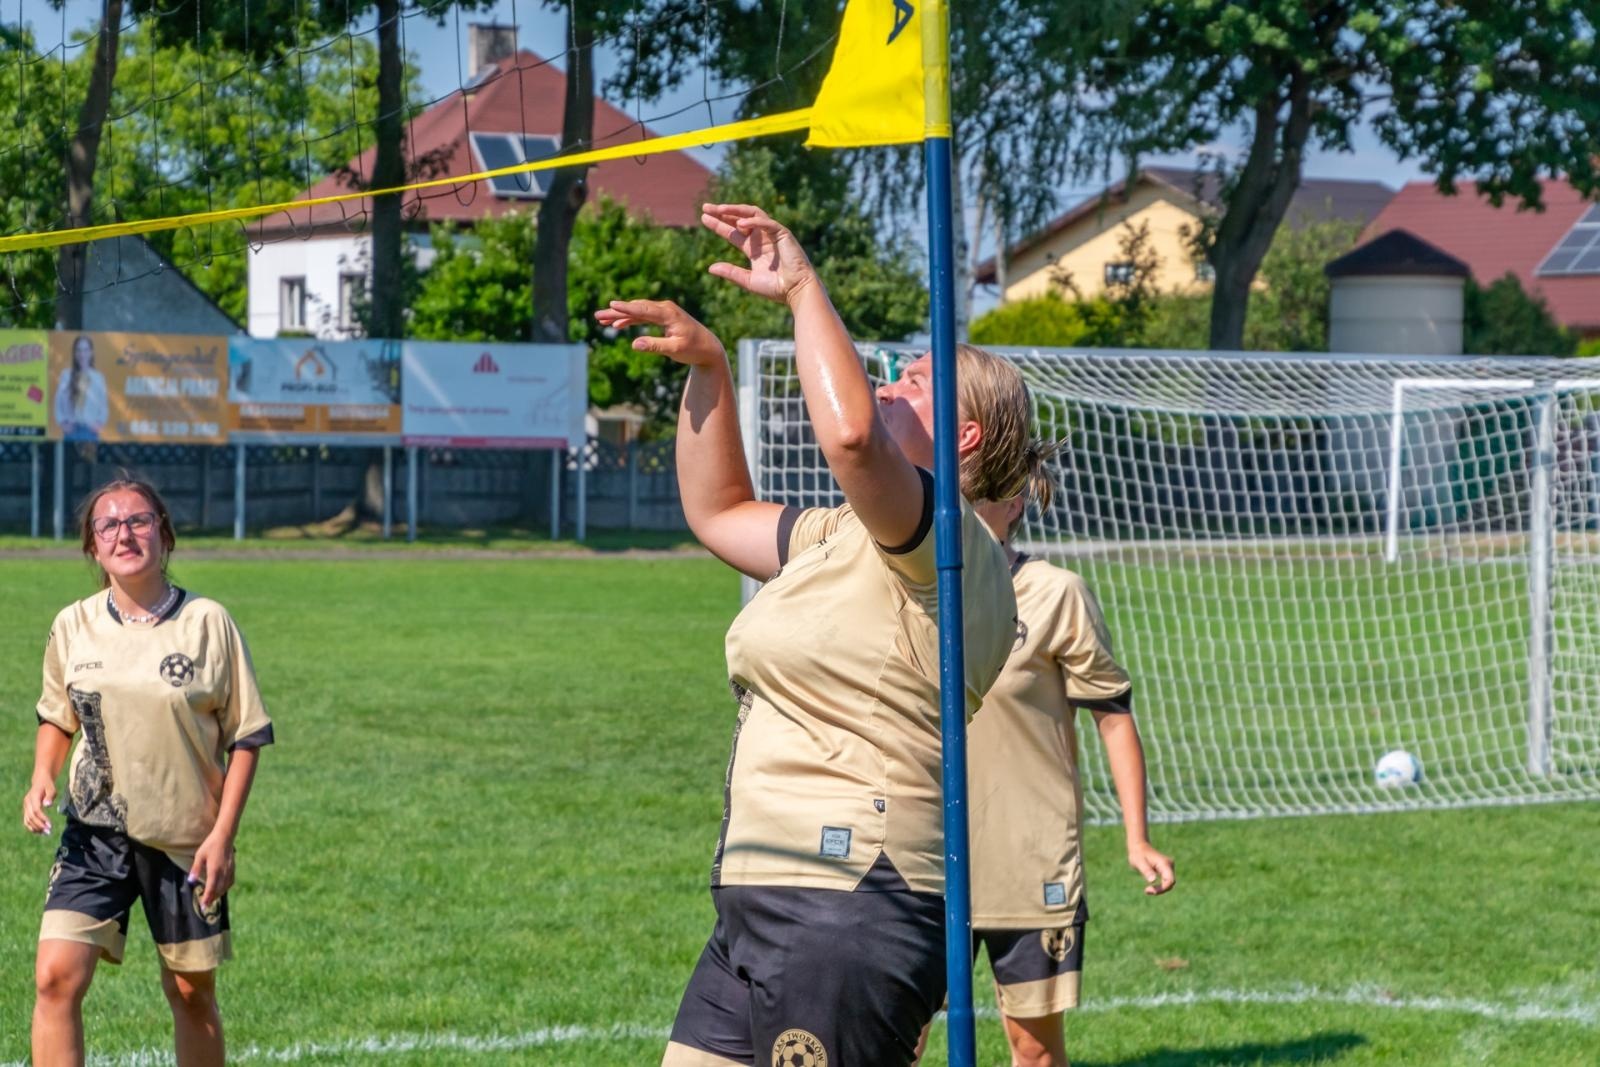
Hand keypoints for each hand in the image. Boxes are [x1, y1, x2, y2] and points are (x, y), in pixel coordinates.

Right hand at [22, 778, 54, 834]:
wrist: (40, 781)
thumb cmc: (48, 785)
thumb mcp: (51, 788)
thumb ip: (50, 796)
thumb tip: (48, 805)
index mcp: (33, 797)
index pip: (36, 811)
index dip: (42, 819)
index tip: (50, 825)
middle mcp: (27, 802)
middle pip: (31, 817)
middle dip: (39, 825)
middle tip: (49, 832)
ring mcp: (25, 806)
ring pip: (27, 820)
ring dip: (35, 828)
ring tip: (45, 833)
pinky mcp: (26, 810)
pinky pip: (26, 820)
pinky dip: (32, 827)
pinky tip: (40, 831)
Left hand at [189, 832, 235, 910]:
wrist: (225, 837)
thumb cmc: (210, 845)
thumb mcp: (199, 856)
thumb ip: (196, 869)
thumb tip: (191, 881)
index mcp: (214, 870)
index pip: (211, 888)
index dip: (207, 898)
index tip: (203, 907)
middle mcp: (223, 872)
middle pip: (219, 890)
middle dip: (212, 898)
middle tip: (205, 905)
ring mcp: (229, 870)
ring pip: (225, 887)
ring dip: (219, 894)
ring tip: (212, 898)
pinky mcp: (232, 868)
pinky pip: (230, 881)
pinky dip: (226, 887)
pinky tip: (222, 888)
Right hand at [594, 299, 725, 367]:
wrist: (709, 348)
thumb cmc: (694, 349)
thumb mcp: (675, 350)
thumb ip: (655, 346)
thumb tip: (634, 344)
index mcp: (669, 314)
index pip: (643, 310)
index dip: (626, 309)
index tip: (611, 305)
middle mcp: (665, 309)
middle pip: (636, 308)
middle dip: (617, 311)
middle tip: (598, 315)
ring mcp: (664, 312)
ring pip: (638, 311)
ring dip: (620, 315)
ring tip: (602, 319)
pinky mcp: (663, 317)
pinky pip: (643, 316)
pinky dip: (630, 319)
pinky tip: (618, 325)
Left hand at [700, 203, 818, 305]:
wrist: (797, 291)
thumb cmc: (776, 288)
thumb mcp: (748, 281)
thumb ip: (731, 273)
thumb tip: (710, 268)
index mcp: (754, 248)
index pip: (733, 232)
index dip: (719, 225)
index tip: (703, 217)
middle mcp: (762, 238)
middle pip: (739, 219)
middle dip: (723, 212)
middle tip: (706, 207)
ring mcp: (772, 234)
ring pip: (752, 214)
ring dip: (735, 210)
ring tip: (719, 209)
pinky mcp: (783, 233)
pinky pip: (766, 222)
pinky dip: (753, 222)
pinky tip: (740, 225)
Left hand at [1128, 840, 1174, 894]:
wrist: (1139, 847)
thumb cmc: (1138, 854)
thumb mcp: (1139, 862)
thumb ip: (1146, 871)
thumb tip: (1153, 880)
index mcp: (1164, 863)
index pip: (1170, 880)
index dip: (1162, 889)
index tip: (1148, 890)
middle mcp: (1169, 865)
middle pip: (1171, 883)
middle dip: (1160, 890)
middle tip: (1147, 891)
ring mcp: (1169, 867)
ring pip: (1169, 883)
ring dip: (1160, 889)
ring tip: (1147, 889)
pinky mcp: (1166, 870)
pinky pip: (1166, 882)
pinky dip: (1159, 886)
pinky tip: (1150, 887)